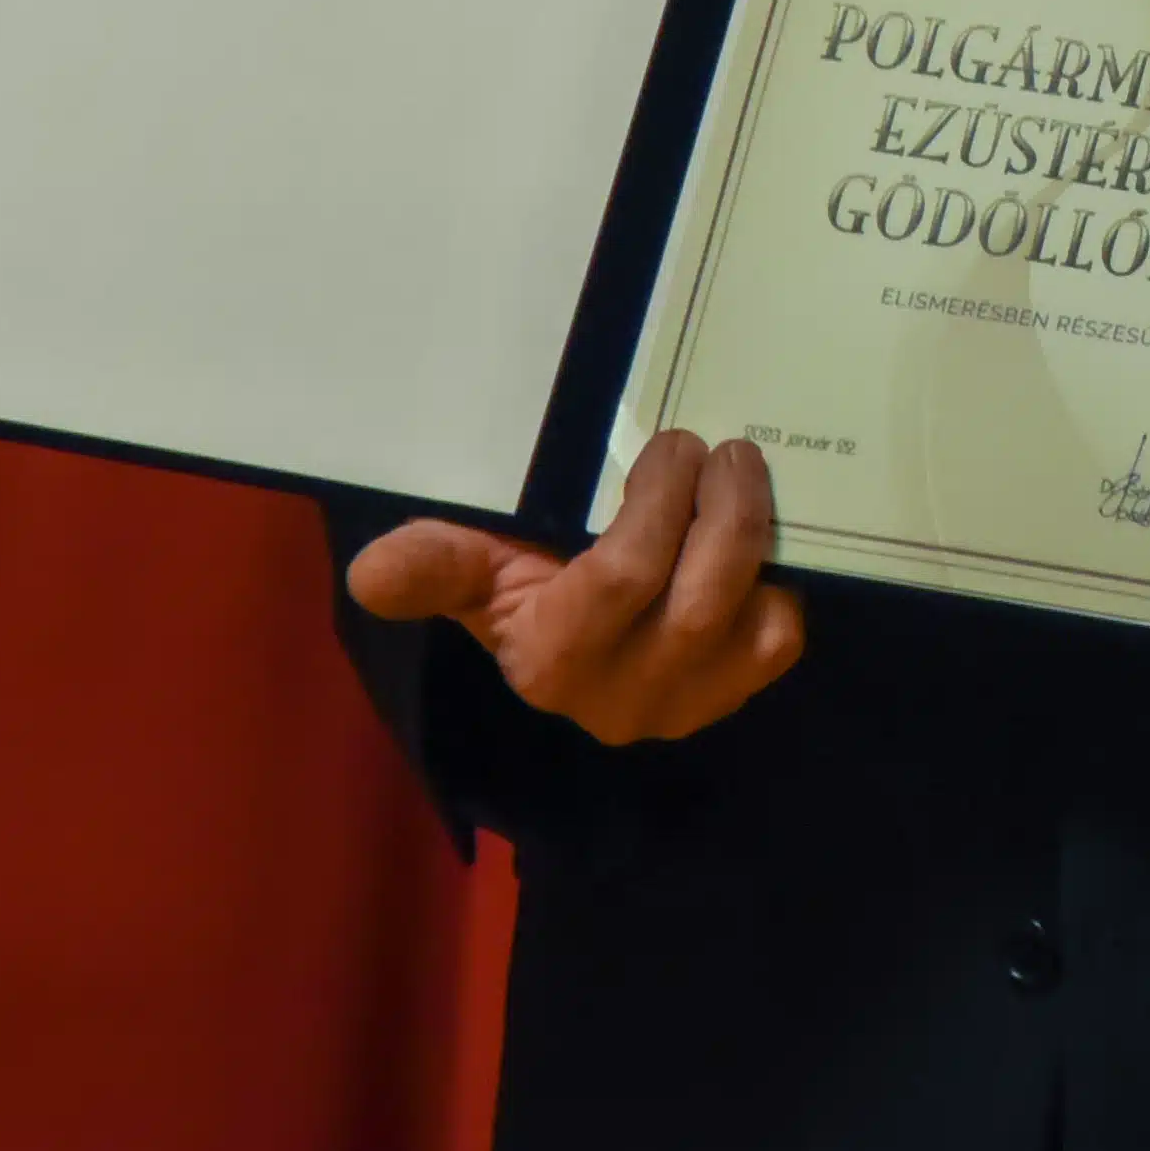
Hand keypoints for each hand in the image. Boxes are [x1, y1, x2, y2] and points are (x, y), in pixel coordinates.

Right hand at [341, 429, 807, 746]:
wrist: (581, 648)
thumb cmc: (528, 587)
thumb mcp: (475, 569)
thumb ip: (435, 565)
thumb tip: (370, 572)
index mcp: (551, 660)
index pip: (617, 582)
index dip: (656, 505)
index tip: (669, 443)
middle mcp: (620, 701)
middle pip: (698, 601)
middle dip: (721, 511)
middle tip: (719, 448)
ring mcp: (684, 707)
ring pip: (749, 622)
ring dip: (754, 536)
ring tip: (742, 474)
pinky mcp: (734, 696)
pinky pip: (779, 640)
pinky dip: (778, 584)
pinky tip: (755, 539)